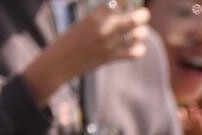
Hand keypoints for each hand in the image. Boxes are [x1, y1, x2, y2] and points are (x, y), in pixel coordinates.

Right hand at [25, 5, 150, 103]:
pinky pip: (135, 53)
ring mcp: (110, 44)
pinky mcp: (111, 58)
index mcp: (95, 16)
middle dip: (143, 15)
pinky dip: (139, 49)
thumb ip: (103, 16)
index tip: (129, 2)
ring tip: (138, 31)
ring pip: (138, 35)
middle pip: (135, 19)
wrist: (59, 62)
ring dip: (142, 32)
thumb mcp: (85, 22)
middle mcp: (104, 29)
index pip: (120, 2)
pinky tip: (136, 46)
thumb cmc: (70, 39)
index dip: (128, 1)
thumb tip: (121, 11)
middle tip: (143, 14)